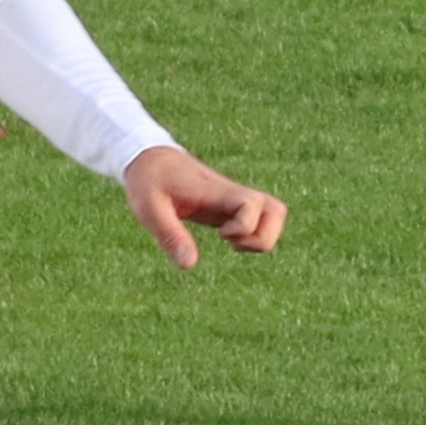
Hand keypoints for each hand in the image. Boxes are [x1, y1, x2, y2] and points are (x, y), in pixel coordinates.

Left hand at [123, 142, 283, 267]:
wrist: (151, 158)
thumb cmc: (148, 182)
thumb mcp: (149, 210)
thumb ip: (170, 236)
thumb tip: (189, 266)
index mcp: (217, 192)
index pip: (254, 205)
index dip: (245, 227)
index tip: (220, 233)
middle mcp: (233, 194)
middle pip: (277, 210)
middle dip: (263, 237)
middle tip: (232, 242)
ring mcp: (234, 199)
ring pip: (275, 214)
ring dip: (262, 237)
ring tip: (232, 242)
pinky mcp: (231, 205)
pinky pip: (261, 219)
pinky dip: (253, 235)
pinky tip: (227, 237)